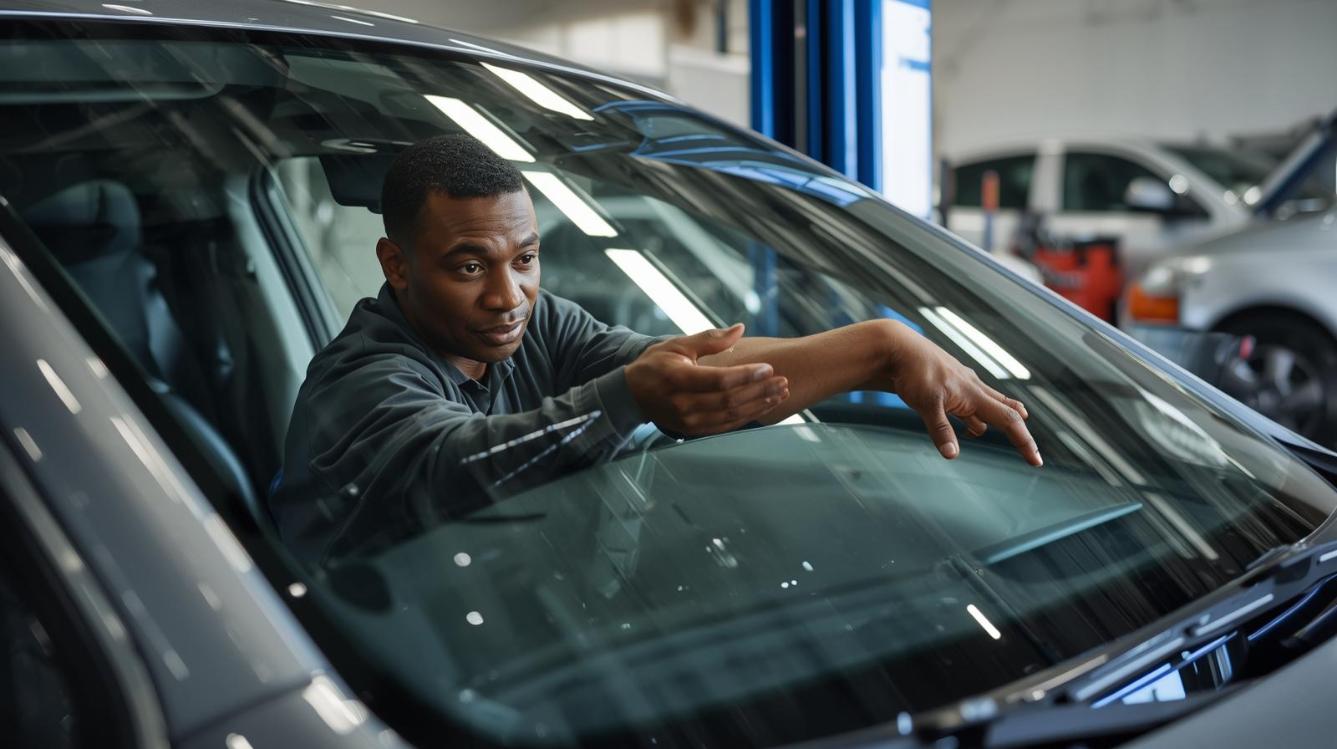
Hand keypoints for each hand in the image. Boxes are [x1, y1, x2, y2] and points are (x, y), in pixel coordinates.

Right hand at [626, 324, 789, 434]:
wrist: (633, 395)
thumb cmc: (656, 364)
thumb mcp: (678, 345)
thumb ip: (710, 339)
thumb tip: (740, 329)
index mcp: (678, 378)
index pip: (719, 380)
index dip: (746, 375)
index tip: (768, 367)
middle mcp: (683, 403)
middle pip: (730, 400)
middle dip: (760, 391)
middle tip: (782, 381)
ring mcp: (688, 420)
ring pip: (731, 415)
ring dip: (759, 405)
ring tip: (780, 393)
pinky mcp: (694, 430)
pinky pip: (727, 425)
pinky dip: (748, 416)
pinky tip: (764, 406)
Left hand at [883, 323, 1040, 465]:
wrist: (897, 348)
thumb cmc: (913, 372)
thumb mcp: (926, 403)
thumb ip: (941, 430)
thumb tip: (952, 455)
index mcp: (974, 393)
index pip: (1008, 420)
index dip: (1024, 441)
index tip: (1036, 461)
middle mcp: (974, 388)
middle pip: (1007, 411)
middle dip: (1019, 432)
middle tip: (1031, 452)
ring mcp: (962, 385)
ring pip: (989, 406)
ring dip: (998, 421)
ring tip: (1010, 434)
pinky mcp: (950, 385)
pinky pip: (971, 404)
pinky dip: (975, 417)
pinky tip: (969, 425)